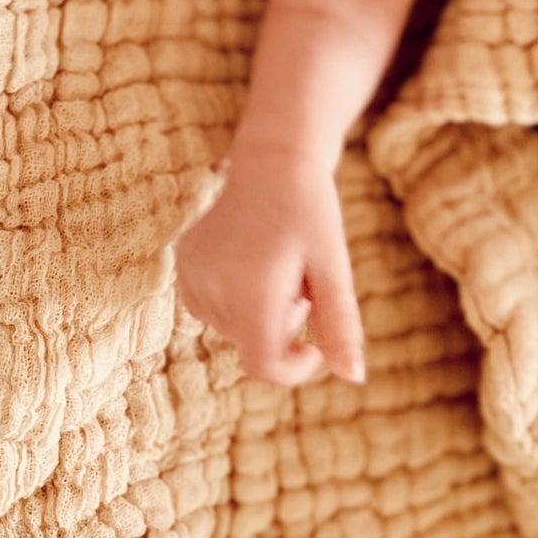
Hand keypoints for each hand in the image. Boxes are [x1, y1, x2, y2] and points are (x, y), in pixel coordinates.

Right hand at [174, 134, 365, 386]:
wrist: (273, 159)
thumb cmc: (312, 212)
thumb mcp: (334, 267)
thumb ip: (341, 326)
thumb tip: (355, 378)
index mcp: (250, 294)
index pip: (263, 366)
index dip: (294, 368)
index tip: (315, 346)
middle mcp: (212, 288)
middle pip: (250, 346)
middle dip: (281, 328)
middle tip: (299, 281)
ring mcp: (191, 276)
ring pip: (231, 329)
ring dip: (257, 312)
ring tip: (274, 266)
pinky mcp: (182, 265)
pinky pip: (210, 308)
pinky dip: (234, 299)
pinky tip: (249, 263)